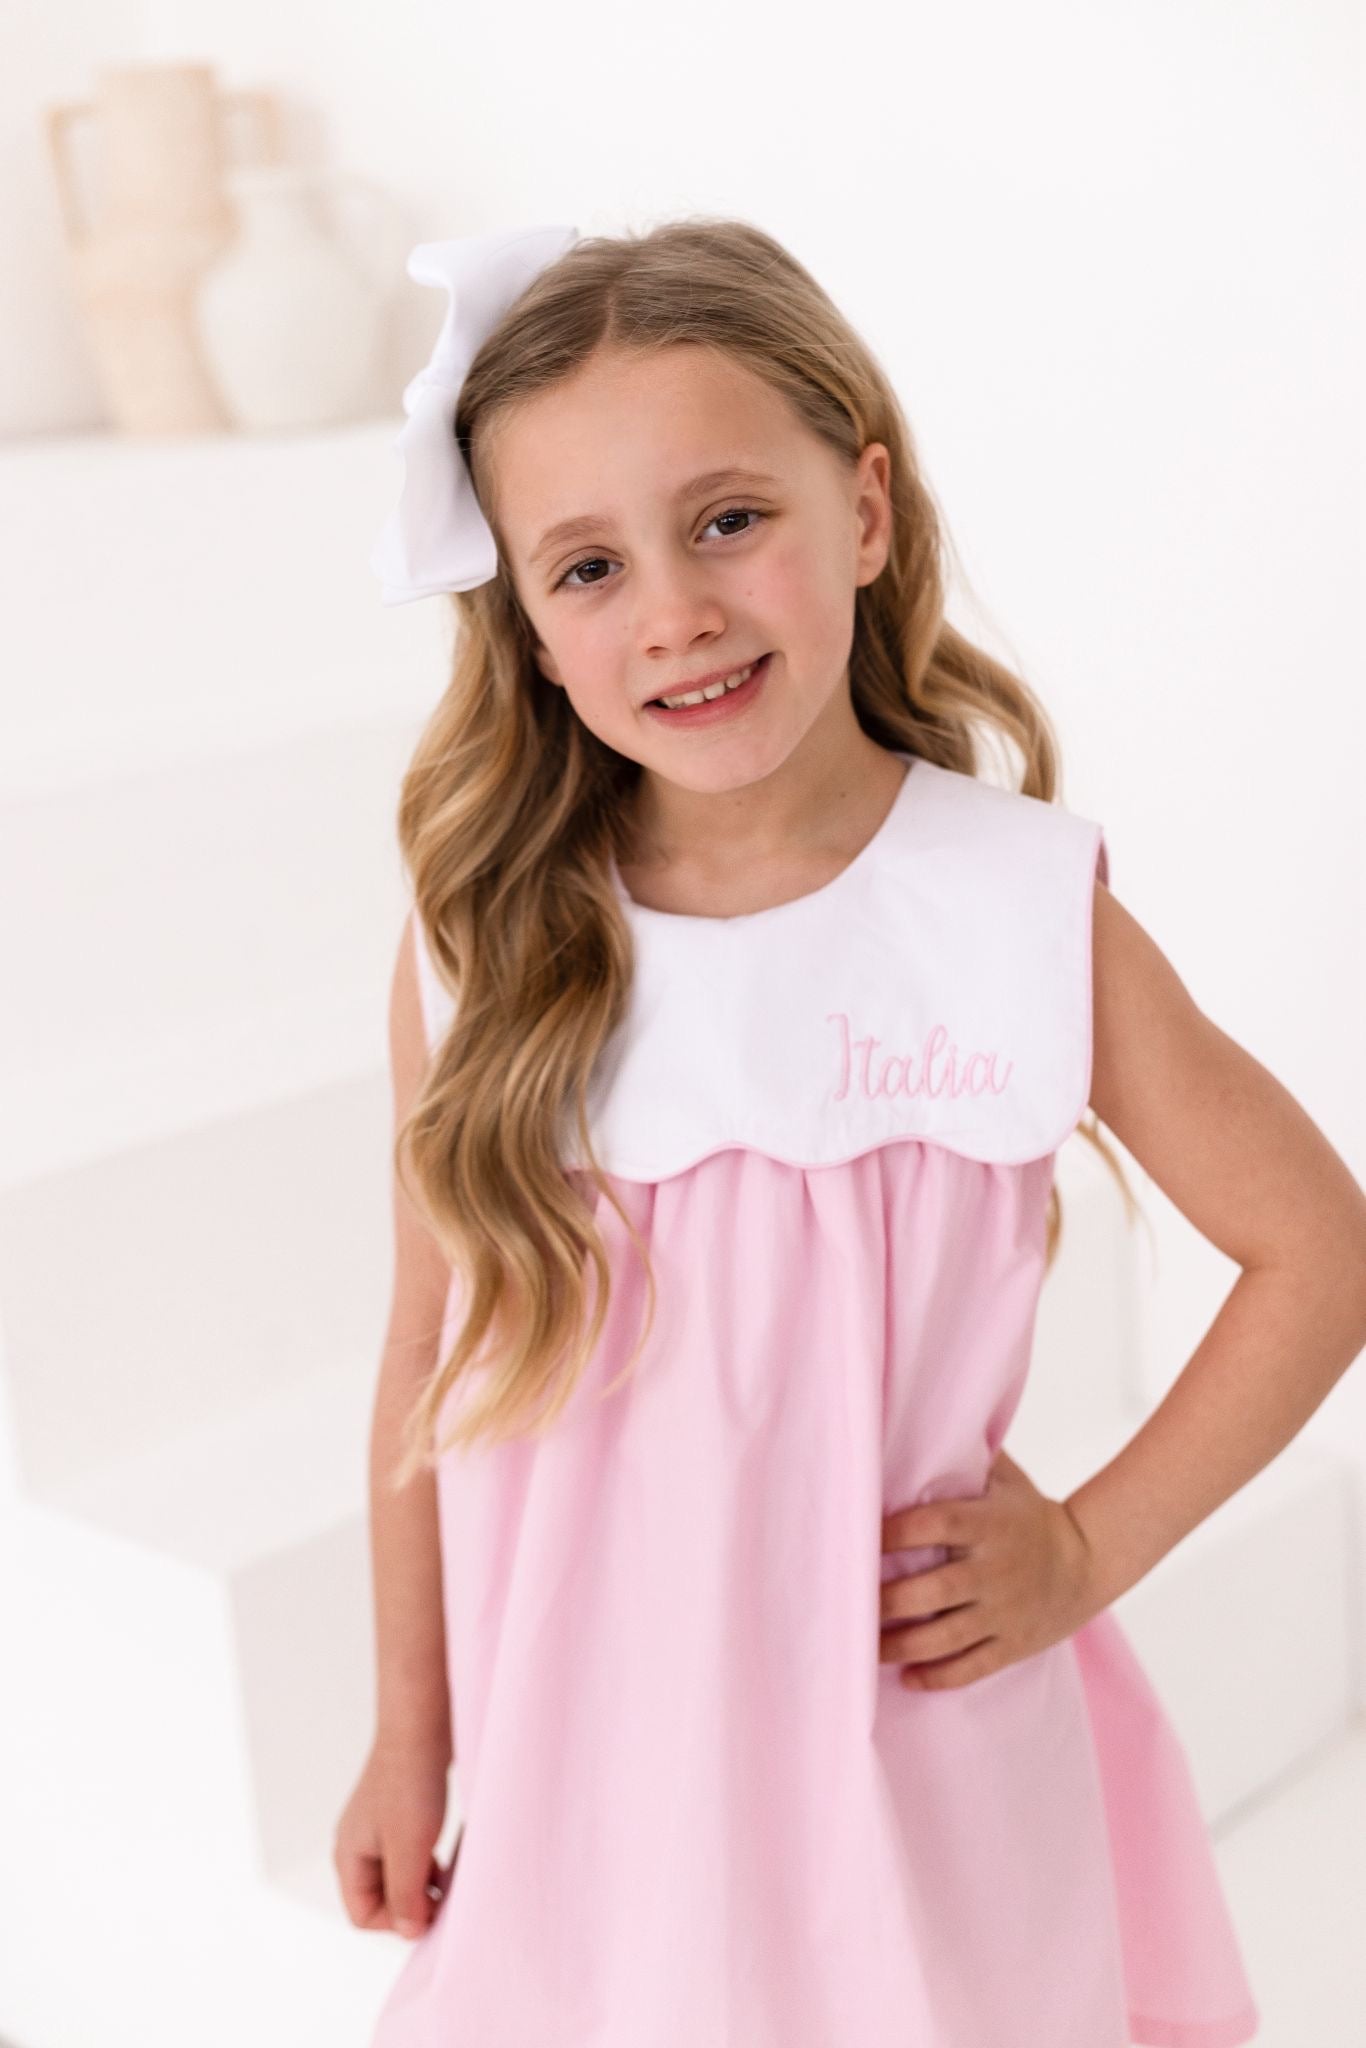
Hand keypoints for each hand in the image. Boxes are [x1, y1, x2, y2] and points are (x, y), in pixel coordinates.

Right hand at [334, 1728, 456, 1939]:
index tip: (430, 1911)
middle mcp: (359, 1844)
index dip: (396, 1923)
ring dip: (425, 1884)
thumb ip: (405, 1896)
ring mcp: (380, 1829)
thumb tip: (409, 1932)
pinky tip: (452, 1857)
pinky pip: (413, 1854)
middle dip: (413, 1903)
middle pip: (382, 1898)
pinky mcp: (401, 1815)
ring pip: (401, 1876)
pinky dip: (431, 1863)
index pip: (363, 1915)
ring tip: (452, 1880)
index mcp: (349, 1856)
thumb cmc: (410, 1785)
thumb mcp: (408, 1849)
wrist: (421, 1725)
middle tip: (445, 1899)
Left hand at [879, 1447, 1100, 1690]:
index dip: (895, 1533)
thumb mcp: (1006, 1480)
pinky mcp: (1013, 1644)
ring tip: (865, 1648)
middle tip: (848, 1603)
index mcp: (987, 1524)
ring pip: (945, 1637)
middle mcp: (994, 1570)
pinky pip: (971, 1667)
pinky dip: (937, 1677)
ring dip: (900, 1647)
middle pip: (933, 1590)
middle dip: (887, 1601)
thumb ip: (966, 1458)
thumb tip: (918, 1423)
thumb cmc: (1032, 1515)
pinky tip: (906, 1677)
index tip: (859, 1539)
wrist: (1091, 1560)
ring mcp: (1004, 1611)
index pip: (935, 1525)